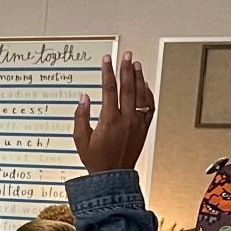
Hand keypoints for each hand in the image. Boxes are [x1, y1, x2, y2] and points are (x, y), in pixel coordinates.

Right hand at [72, 51, 153, 174]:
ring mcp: (137, 123)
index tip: (107, 60)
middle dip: (126, 68)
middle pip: (128, 87)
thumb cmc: (96, 159)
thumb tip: (83, 98)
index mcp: (109, 120)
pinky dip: (148, 94)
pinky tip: (145, 85)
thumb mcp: (80, 138)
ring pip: (141, 94)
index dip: (107, 72)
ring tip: (136, 65)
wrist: (113, 176)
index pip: (109, 89)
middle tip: (126, 55)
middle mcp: (126, 119)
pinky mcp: (144, 128)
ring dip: (139, 78)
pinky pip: (150, 107)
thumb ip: (80, 116)